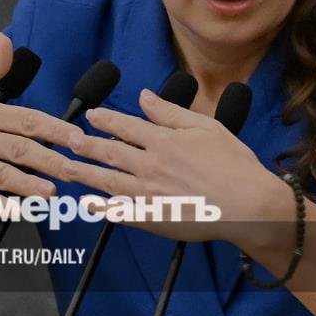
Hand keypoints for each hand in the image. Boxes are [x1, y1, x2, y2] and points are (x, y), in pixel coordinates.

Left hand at [58, 87, 286, 243]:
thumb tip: (144, 96)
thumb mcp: (206, 127)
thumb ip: (170, 113)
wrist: (249, 206)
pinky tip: (87, 204)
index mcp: (164, 141)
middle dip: (87, 145)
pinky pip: (121, 213)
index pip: (126, 126)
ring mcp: (149, 194)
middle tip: (68, 140)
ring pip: (108, 181)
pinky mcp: (154, 219)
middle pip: (110, 152)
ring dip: (85, 173)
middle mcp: (151, 166)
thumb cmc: (234, 165)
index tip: (91, 115)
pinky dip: (101, 208)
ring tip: (66, 167)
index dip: (106, 119)